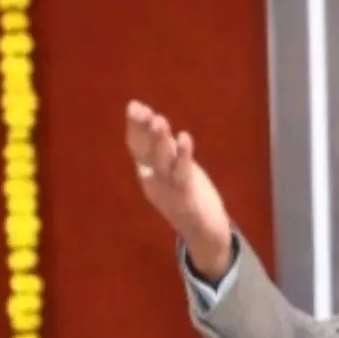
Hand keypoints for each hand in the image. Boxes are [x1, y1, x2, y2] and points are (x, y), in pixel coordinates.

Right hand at [123, 100, 232, 278]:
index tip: (135, 105)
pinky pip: (183, 173)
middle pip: (145, 152)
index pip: (136, 147)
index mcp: (148, 173)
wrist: (203, 232)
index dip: (135, 127)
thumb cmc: (188, 196)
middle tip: (140, 108)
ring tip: (160, 120)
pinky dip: (184, 155)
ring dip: (160, 141)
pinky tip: (185, 137)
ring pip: (162, 163)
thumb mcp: (173, 169)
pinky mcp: (186, 197)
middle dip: (143, 130)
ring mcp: (168, 190)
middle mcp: (153, 181)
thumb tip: (157, 121)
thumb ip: (166, 149)